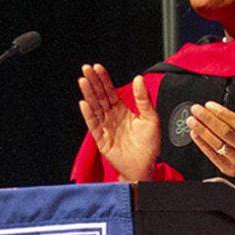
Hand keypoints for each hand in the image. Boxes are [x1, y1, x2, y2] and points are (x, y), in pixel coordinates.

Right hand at [77, 64, 159, 180]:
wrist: (145, 167)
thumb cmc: (149, 145)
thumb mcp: (151, 118)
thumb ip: (143, 99)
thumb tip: (138, 79)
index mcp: (122, 110)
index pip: (110, 91)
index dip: (104, 79)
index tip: (98, 68)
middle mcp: (112, 117)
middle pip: (100, 96)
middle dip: (93, 82)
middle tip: (86, 69)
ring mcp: (105, 127)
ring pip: (95, 107)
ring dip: (89, 94)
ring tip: (83, 81)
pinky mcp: (101, 139)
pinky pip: (93, 125)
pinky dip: (88, 114)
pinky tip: (84, 104)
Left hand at [186, 85, 234, 195]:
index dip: (221, 113)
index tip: (209, 105)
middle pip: (225, 132)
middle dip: (208, 119)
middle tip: (196, 110)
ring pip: (217, 143)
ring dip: (202, 131)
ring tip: (191, 120)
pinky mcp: (227, 167)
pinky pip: (212, 155)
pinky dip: (201, 143)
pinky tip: (194, 134)